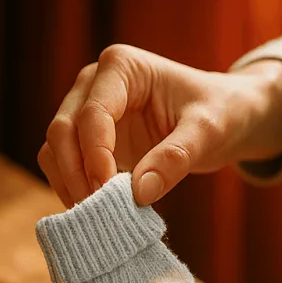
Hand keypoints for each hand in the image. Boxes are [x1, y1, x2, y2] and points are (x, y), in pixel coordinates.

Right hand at [38, 45, 281, 206]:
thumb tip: (139, 193)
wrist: (226, 117)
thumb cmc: (221, 112)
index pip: (93, 113)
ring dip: (70, 184)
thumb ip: (175, 158)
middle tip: (102, 212)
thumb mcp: (208, 131)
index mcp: (121, 67)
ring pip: (55, 150)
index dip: (96, 156)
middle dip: (77, 173)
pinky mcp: (88, 141)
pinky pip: (64, 166)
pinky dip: (74, 189)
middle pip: (63, 130)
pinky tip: (100, 211)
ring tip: (100, 215)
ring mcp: (85, 112)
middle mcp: (93, 85)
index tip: (111, 192)